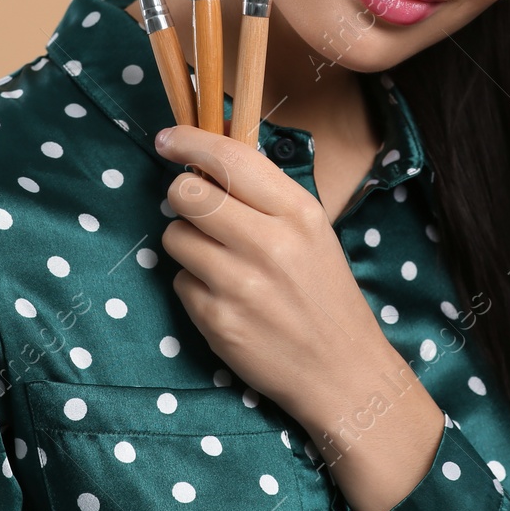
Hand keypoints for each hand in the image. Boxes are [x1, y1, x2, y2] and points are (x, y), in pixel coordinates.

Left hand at [154, 123, 394, 426]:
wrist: (341, 371)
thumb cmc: (325, 294)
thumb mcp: (312, 231)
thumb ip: (266, 196)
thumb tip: (208, 158)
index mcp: (299, 213)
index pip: (230, 158)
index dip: (189, 142)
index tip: (168, 140)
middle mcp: (269, 243)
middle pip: (187, 194)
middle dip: (184, 197)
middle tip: (200, 211)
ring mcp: (239, 284)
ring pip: (175, 237)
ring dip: (188, 244)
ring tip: (220, 261)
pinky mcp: (217, 320)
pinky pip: (179, 281)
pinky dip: (194, 285)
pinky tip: (226, 298)